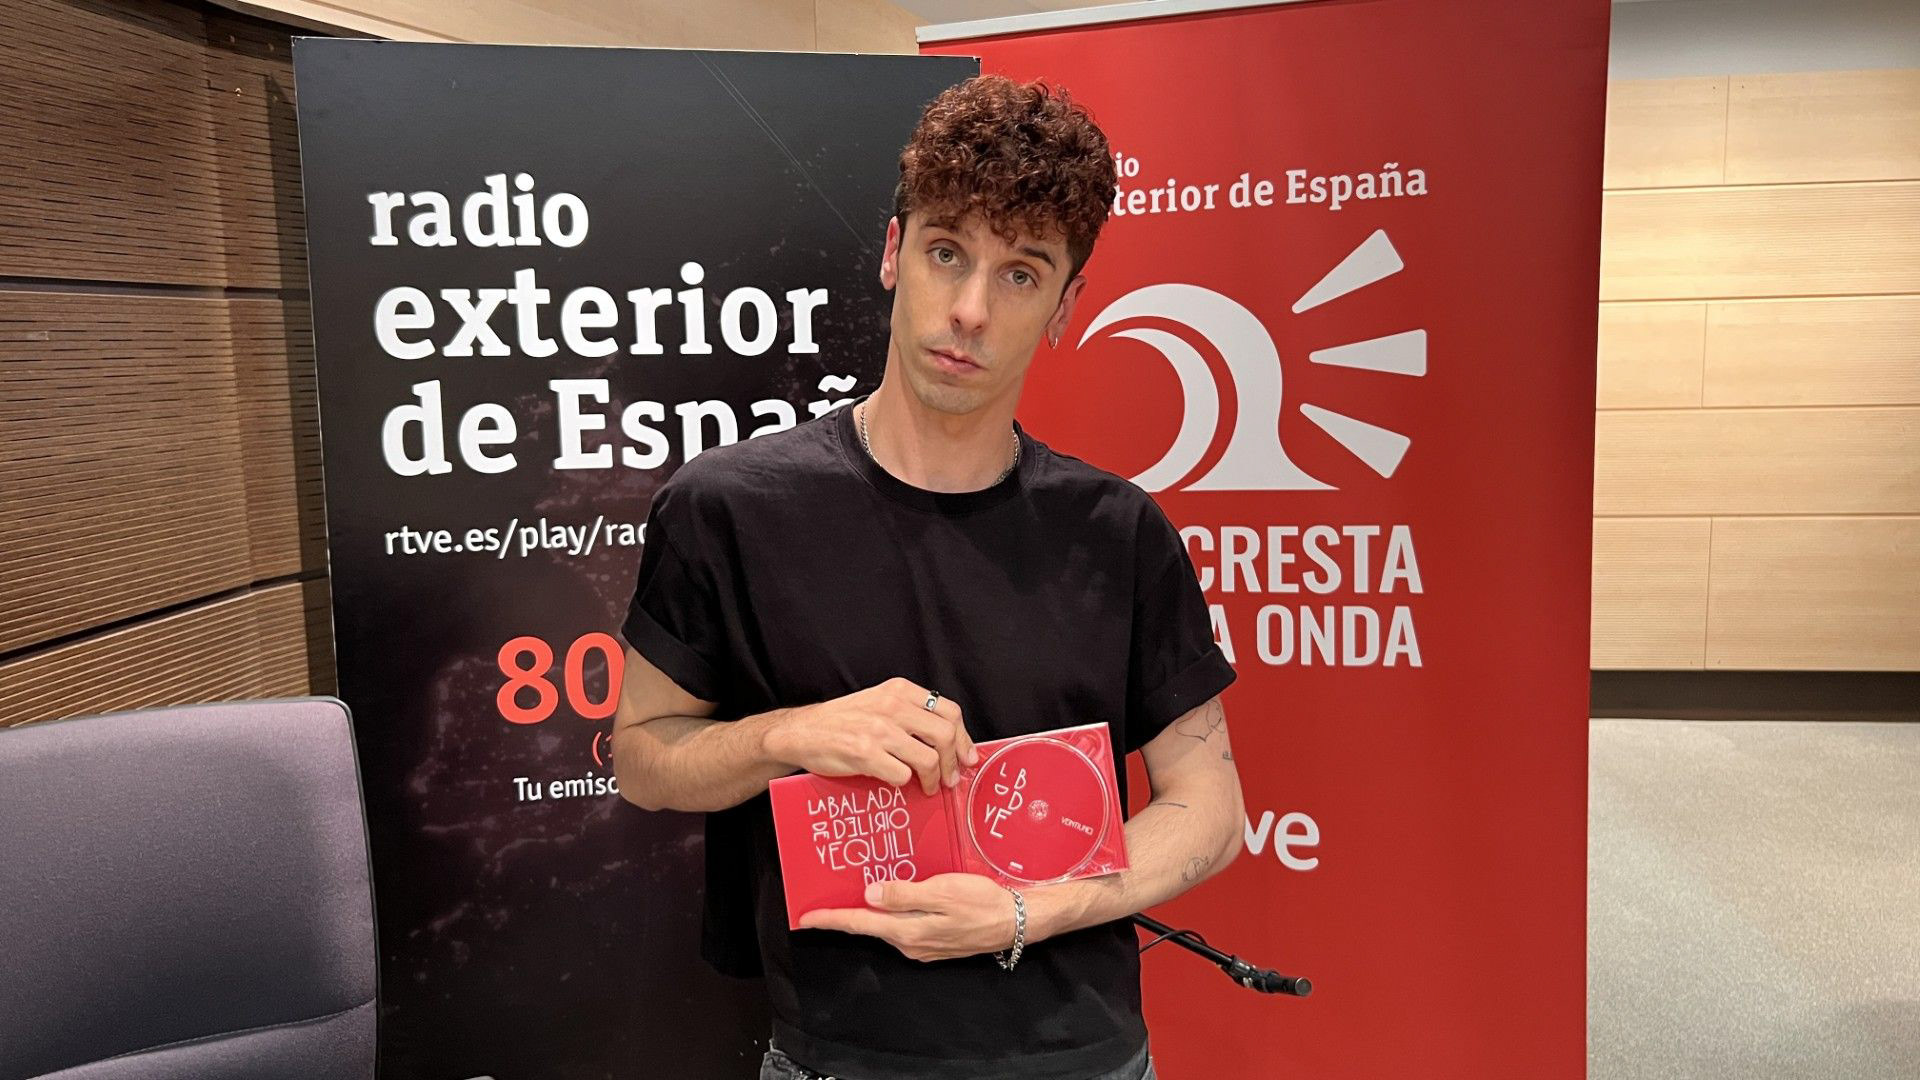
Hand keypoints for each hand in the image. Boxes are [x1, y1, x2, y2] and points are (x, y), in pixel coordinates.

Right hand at [763, 677, 977, 795]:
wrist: (803, 731)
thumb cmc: (844, 721)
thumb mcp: (881, 703)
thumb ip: (912, 715)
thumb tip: (949, 742)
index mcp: (900, 691)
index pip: (949, 712)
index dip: (964, 738)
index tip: (967, 757)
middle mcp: (892, 707)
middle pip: (944, 735)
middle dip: (953, 763)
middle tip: (951, 779)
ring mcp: (878, 730)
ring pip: (928, 759)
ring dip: (933, 779)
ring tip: (928, 787)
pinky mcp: (865, 753)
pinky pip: (901, 775)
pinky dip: (905, 783)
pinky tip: (898, 782)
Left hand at [798, 874, 1016, 961]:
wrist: (1015, 921)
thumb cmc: (981, 902)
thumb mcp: (942, 891)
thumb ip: (905, 894)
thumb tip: (870, 894)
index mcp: (908, 931)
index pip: (859, 923)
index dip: (831, 918)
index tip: (804, 917)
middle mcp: (910, 943)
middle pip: (869, 926)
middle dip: (845, 913)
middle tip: (823, 896)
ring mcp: (922, 946)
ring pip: (886, 927)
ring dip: (869, 912)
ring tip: (852, 892)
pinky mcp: (933, 943)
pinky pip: (903, 927)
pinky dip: (890, 914)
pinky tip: (890, 899)